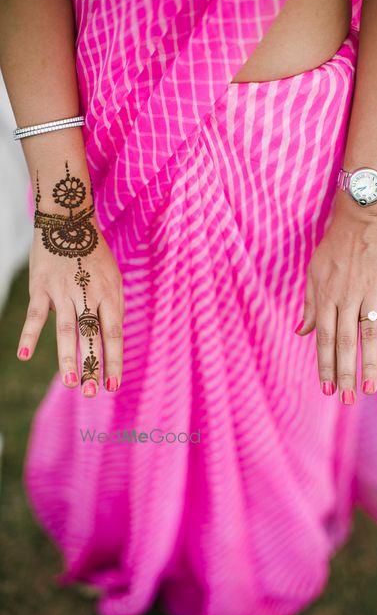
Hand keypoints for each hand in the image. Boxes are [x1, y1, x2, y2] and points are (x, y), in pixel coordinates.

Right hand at [16, 163, 123, 396]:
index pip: (114, 334)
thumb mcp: (114, 279)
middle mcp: (88, 295)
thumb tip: (113, 338)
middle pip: (92, 336)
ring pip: (66, 329)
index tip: (114, 385)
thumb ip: (114, 308)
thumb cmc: (95, 255)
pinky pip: (35, 314)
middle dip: (94, 366)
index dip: (114, 361)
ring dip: (67, 358)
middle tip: (93, 393)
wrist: (69, 221)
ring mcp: (63, 291)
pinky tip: (23, 356)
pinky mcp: (41, 287)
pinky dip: (29, 335)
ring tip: (71, 383)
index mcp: (110, 295)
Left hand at [295, 193, 376, 403]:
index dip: (325, 364)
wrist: (362, 217)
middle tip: (348, 399)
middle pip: (345, 341)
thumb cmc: (334, 247)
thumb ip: (310, 304)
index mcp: (326, 296)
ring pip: (369, 333)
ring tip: (369, 389)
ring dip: (370, 363)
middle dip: (345, 372)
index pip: (324, 337)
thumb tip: (301, 332)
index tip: (328, 388)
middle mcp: (347, 297)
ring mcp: (371, 291)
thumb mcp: (314, 273)